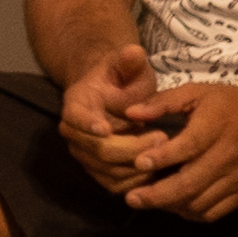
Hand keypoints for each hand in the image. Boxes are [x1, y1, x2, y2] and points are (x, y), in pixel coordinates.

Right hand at [55, 42, 164, 193]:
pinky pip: (115, 186)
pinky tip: (157, 169)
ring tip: (164, 151)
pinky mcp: (99, 172)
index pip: (74, 117)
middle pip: (97, 150)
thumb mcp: (128, 66)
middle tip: (162, 137)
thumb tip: (133, 50)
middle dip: (131, 147)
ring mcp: (85, 155)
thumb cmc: (123, 80)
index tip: (106, 129)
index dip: (87, 124)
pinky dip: (137, 182)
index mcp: (76, 104)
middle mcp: (73, 133)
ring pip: (108, 171)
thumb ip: (129, 61)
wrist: (114, 97)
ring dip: (138, 166)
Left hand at [122, 75, 237, 220]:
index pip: (186, 148)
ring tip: (150, 201)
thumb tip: (130, 112)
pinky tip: (176, 206)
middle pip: (189, 184)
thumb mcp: (198, 92)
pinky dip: (192, 213)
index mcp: (214, 129)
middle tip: (132, 198)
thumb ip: (163, 101)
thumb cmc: (233, 103)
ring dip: (171, 206)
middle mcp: (227, 158)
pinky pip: (215, 212)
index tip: (138, 164)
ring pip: (200, 203)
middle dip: (157, 195)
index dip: (160, 158)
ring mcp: (237, 179)